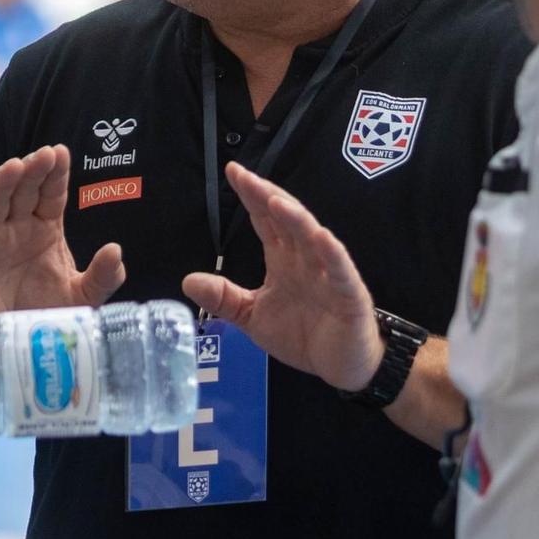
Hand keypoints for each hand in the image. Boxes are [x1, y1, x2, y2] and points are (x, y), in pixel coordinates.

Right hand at [0, 145, 124, 313]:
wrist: (7, 353)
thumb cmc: (42, 320)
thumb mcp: (80, 299)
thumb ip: (102, 277)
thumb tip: (116, 250)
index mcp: (44, 230)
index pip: (50, 194)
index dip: (55, 174)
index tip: (61, 152)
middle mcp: (14, 228)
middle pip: (23, 191)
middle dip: (32, 171)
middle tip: (43, 155)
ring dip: (1, 184)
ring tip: (14, 167)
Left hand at [181, 163, 379, 390]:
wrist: (341, 366)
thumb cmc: (304, 335)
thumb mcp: (253, 318)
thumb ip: (224, 298)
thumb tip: (188, 280)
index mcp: (283, 260)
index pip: (265, 221)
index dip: (250, 197)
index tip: (233, 173)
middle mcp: (305, 259)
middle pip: (286, 220)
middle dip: (266, 196)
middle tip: (245, 177)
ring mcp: (329, 274)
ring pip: (312, 239)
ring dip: (295, 219)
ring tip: (275, 201)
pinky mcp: (349, 294)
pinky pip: (341, 271)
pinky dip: (331, 253)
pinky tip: (321, 237)